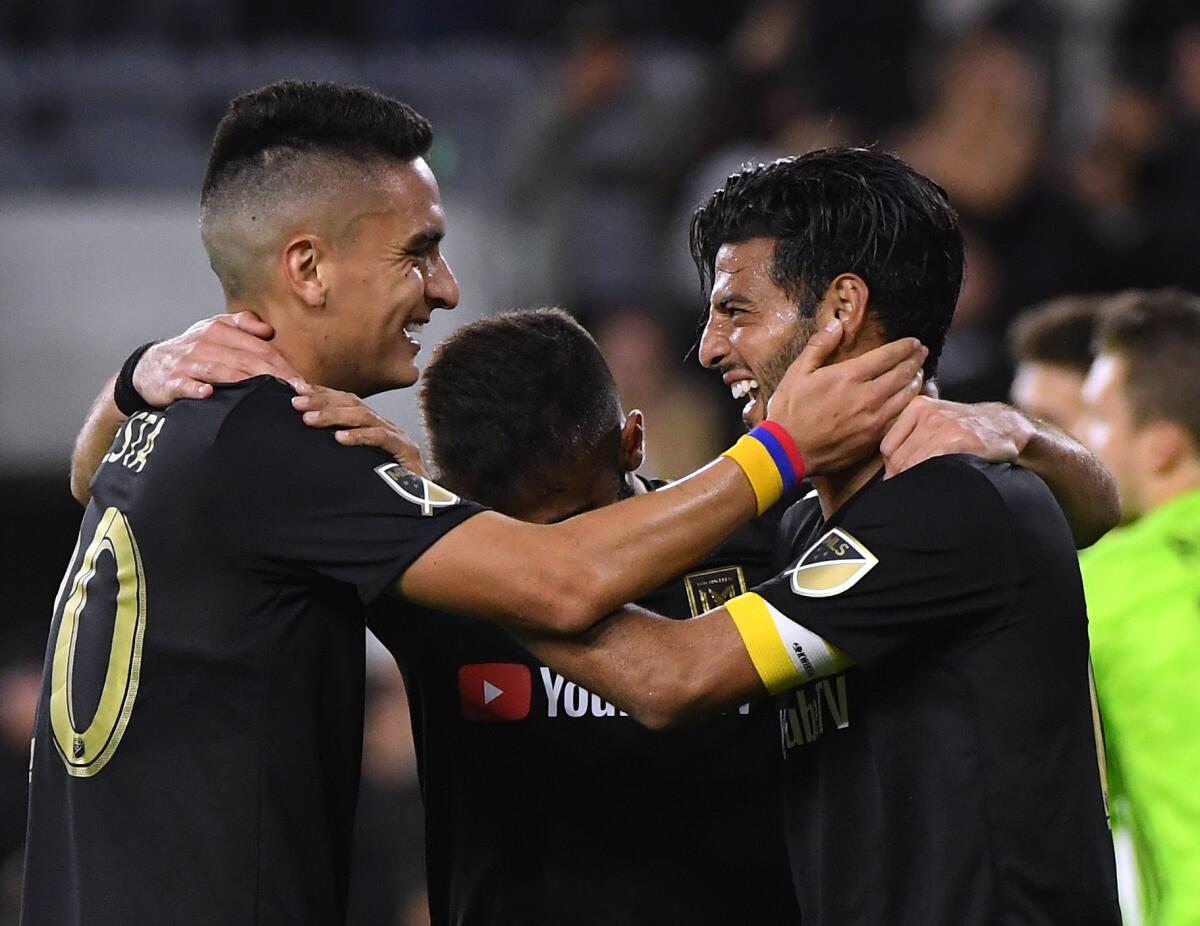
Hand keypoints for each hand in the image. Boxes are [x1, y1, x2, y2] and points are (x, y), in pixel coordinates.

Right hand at [132, 312, 300, 406]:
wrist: (148, 366)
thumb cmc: (192, 350)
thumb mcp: (214, 329)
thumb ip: (242, 324)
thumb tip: (268, 329)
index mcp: (219, 330)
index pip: (258, 347)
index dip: (281, 364)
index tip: (300, 381)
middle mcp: (204, 343)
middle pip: (245, 359)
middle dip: (272, 375)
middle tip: (293, 392)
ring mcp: (187, 362)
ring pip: (219, 370)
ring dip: (243, 382)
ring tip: (265, 393)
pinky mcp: (171, 380)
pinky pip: (185, 384)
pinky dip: (196, 388)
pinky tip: (209, 393)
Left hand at [290, 383, 427, 476]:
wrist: (424, 507)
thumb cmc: (386, 489)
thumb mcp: (357, 466)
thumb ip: (338, 454)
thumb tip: (306, 444)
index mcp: (373, 426)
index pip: (346, 401)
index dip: (322, 393)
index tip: (295, 388)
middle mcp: (385, 427)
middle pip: (352, 403)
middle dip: (322, 400)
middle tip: (295, 403)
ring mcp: (397, 437)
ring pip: (364, 416)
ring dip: (334, 415)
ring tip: (309, 420)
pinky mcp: (406, 452)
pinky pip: (381, 438)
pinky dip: (359, 436)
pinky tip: (339, 438)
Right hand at [766, 320, 926, 475]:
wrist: (788, 451)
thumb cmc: (790, 411)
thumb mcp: (797, 372)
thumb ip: (819, 346)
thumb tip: (837, 323)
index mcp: (849, 376)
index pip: (887, 356)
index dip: (904, 346)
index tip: (914, 342)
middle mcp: (867, 396)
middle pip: (902, 374)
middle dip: (916, 360)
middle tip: (922, 353)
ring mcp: (874, 420)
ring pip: (906, 397)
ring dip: (916, 382)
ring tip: (919, 374)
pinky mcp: (874, 438)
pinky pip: (899, 418)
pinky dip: (909, 406)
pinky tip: (909, 401)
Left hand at [881, 398, 1035, 477]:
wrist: (1006, 426)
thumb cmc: (966, 428)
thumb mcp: (935, 419)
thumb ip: (911, 436)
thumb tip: (887, 471)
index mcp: (917, 407)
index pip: (888, 447)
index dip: (891, 469)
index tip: (899, 480)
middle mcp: (928, 414)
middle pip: (898, 458)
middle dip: (901, 479)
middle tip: (909, 492)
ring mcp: (945, 426)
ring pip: (912, 464)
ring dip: (915, 482)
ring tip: (923, 491)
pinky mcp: (961, 439)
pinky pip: (933, 466)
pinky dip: (931, 479)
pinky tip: (939, 482)